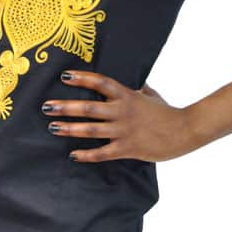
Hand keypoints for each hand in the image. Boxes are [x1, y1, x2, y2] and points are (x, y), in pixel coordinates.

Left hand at [42, 68, 196, 162]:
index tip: (64, 76)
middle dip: (66, 107)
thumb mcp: (150, 94)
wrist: (185, 130)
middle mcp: (123, 112)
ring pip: (92, 130)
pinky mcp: (128, 148)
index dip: (82, 78)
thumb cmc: (166, 111)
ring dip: (70, 129)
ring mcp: (125, 130)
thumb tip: (129, 81)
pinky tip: (73, 155)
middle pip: (90, 107)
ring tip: (53, 127)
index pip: (101, 83)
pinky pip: (103, 153)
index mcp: (127, 95)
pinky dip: (87, 155)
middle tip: (46, 106)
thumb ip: (135, 89)